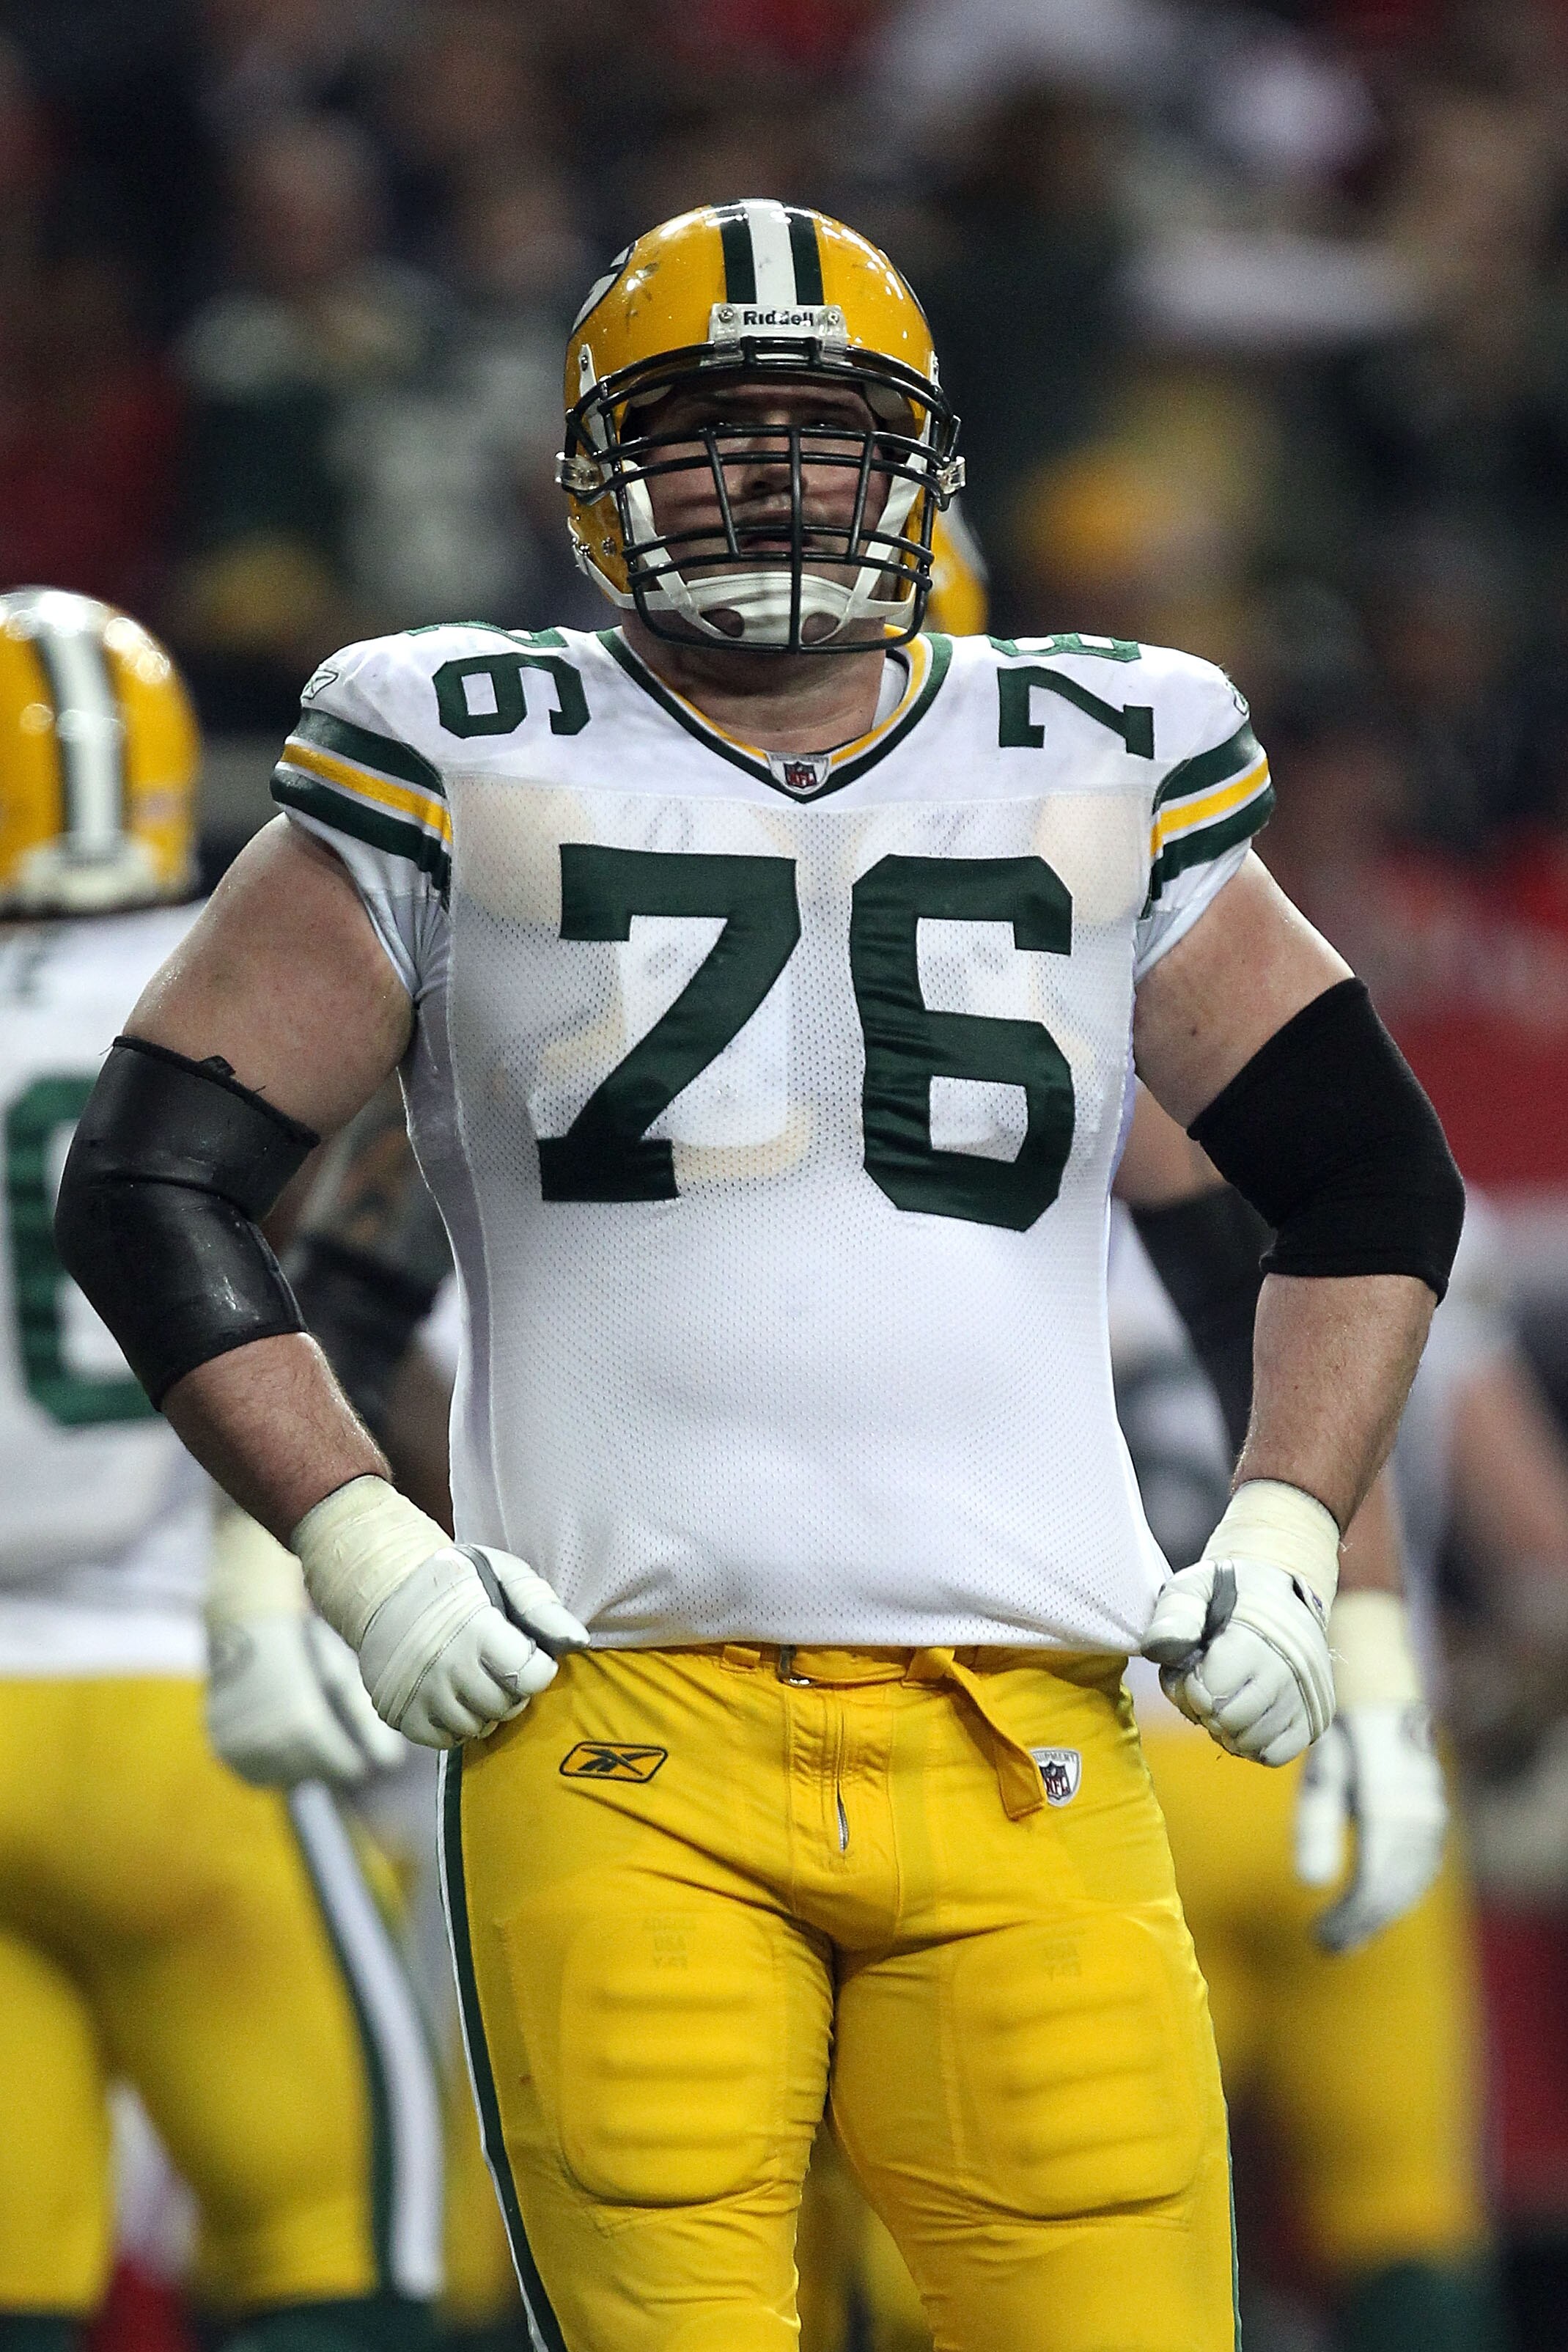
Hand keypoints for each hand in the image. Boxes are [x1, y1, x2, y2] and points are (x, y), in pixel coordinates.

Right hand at [205, 1509, 405, 1786]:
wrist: (247, 1622)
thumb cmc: (306, 1645)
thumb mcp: (339, 1675)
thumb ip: (364, 1719)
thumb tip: (391, 1763)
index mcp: (300, 1715)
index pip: (333, 1762)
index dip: (348, 1767)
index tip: (362, 1767)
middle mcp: (266, 1732)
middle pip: (306, 1772)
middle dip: (325, 1769)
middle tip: (338, 1757)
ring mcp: (238, 1740)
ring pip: (278, 1778)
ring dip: (299, 1771)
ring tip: (312, 1751)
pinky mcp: (219, 1743)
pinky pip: (251, 1775)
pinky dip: (270, 1771)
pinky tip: (284, 1752)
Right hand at [293, 1478, 590, 1748]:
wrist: (385, 1586)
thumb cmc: (456, 1579)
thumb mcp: (503, 1572)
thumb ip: (541, 1606)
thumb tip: (578, 1640)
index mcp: (475, 1630)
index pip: (529, 1676)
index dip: (537, 1667)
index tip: (528, 1653)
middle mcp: (446, 1667)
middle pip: (505, 1705)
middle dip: (514, 1689)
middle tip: (502, 1666)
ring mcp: (420, 1694)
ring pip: (477, 1727)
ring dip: (486, 1709)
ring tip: (479, 1679)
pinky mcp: (400, 1714)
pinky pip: (445, 1741)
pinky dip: (457, 1725)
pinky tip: (456, 1696)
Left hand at [1144, 1558, 1334, 1764]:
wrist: (1283, 1594)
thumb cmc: (1230, 1592)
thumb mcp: (1196, 1585)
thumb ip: (1175, 1613)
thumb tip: (1161, 1651)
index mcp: (1255, 1639)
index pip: (1211, 1692)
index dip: (1191, 1687)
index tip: (1194, 1671)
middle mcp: (1287, 1671)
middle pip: (1230, 1722)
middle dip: (1207, 1712)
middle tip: (1206, 1690)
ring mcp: (1305, 1698)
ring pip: (1252, 1743)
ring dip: (1228, 1731)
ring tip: (1226, 1703)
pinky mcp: (1314, 1718)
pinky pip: (1276, 1754)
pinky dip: (1254, 1746)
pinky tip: (1246, 1720)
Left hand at [1294, 1704, 1447, 1951]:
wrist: (1381, 1704)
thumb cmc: (1340, 1739)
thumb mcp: (1318, 1776)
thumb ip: (1314, 1829)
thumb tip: (1309, 1886)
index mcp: (1387, 1803)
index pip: (1375, 1879)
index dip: (1350, 1917)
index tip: (1319, 1938)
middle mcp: (1419, 1815)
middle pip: (1393, 1888)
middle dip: (1360, 1923)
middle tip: (1325, 1945)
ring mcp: (1432, 1819)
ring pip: (1409, 1884)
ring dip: (1378, 1915)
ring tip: (1342, 1936)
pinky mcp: (1434, 1823)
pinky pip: (1418, 1871)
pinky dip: (1395, 1896)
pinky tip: (1369, 1910)